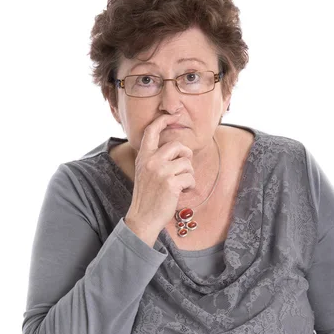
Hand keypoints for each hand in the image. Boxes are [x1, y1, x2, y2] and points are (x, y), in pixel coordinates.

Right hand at [124, 113, 194, 245]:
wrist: (143, 218)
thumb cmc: (147, 197)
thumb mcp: (144, 172)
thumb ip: (154, 159)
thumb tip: (176, 149)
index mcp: (143, 157)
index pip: (151, 131)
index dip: (162, 121)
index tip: (172, 116)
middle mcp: (151, 161)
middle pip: (178, 145)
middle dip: (186, 155)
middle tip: (185, 168)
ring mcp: (161, 171)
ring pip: (187, 163)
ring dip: (188, 175)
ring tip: (181, 185)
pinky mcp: (171, 183)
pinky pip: (190, 178)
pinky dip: (190, 186)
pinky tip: (182, 192)